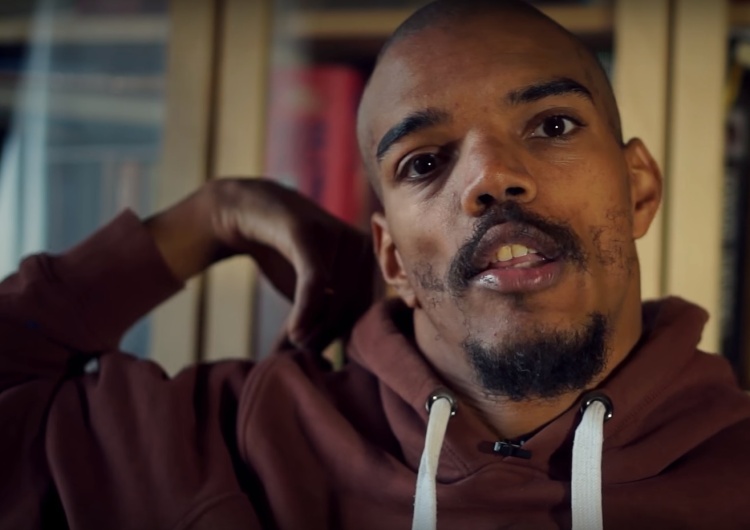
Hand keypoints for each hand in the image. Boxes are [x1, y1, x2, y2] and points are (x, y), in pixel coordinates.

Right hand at [146, 178, 377, 350]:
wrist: (246, 214)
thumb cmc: (284, 256)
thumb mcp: (309, 291)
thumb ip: (322, 319)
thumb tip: (328, 365)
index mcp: (371, 259)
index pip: (367, 311)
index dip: (342, 339)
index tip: (317, 355)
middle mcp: (361, 246)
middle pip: (352, 310)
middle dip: (324, 337)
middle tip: (297, 351)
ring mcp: (337, 236)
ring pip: (335, 301)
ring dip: (310, 332)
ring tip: (288, 343)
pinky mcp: (309, 234)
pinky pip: (315, 282)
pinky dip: (306, 312)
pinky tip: (293, 335)